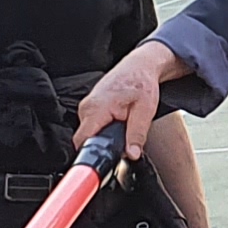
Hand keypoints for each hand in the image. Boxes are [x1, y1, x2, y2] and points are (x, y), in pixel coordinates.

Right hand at [75, 42, 181, 157]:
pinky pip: (92, 126)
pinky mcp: (90, 107)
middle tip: (123, 140)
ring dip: (105, 136)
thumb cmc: (142, 82)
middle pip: (86, 139)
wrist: (139, 66)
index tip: (102, 162)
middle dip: (104, 145)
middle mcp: (87, 107)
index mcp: (97, 108)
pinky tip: (117, 121)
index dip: (91, 155)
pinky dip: (104, 128)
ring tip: (122, 126)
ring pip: (90, 133)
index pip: (82, 140)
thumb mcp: (145, 110)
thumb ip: (137, 134)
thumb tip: (132, 154)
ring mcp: (86, 107)